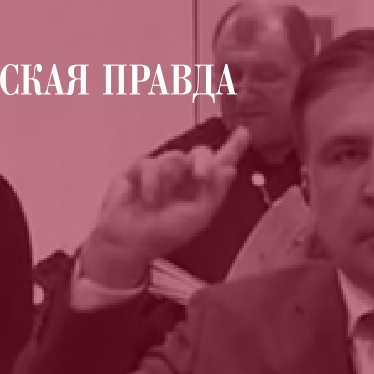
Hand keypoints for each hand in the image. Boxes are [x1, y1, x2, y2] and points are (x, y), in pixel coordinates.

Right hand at [82, 127, 250, 288]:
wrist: (129, 240)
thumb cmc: (163, 234)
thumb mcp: (197, 217)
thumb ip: (215, 192)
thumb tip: (230, 170)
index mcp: (201, 190)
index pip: (220, 165)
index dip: (233, 148)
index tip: (244, 132)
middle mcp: (184, 178)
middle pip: (200, 153)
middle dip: (203, 160)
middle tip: (202, 175)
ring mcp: (162, 172)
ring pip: (175, 156)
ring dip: (170, 178)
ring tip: (159, 201)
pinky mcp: (139, 170)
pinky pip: (149, 162)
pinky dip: (150, 182)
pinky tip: (146, 198)